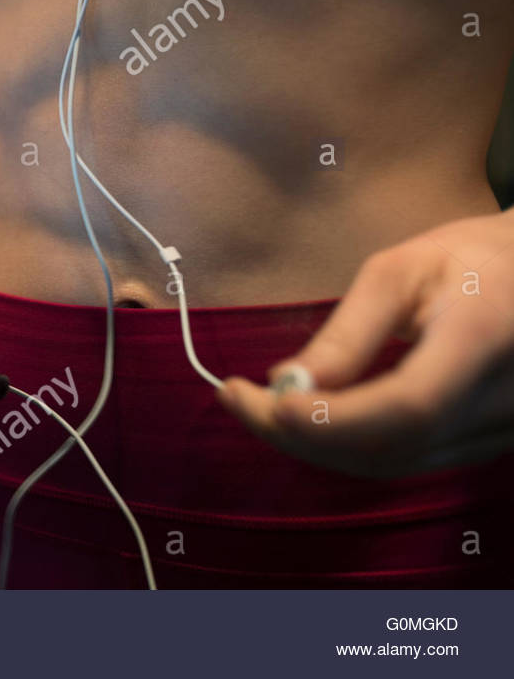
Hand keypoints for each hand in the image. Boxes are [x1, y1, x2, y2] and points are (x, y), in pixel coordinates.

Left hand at [219, 210, 513, 476]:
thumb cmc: (469, 259)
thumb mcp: (400, 271)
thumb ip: (348, 333)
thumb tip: (288, 384)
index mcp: (484, 334)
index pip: (410, 405)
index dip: (333, 419)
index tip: (263, 401)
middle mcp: (505, 397)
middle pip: (393, 447)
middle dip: (302, 435)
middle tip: (237, 401)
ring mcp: (505, 430)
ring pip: (396, 464)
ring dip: (317, 446)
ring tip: (259, 406)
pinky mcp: (490, 444)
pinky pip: (410, 459)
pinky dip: (349, 447)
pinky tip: (307, 418)